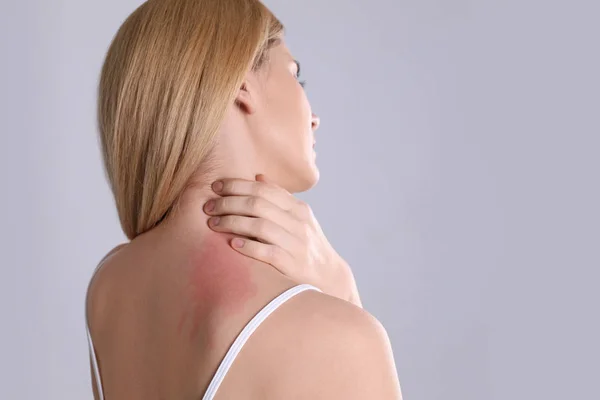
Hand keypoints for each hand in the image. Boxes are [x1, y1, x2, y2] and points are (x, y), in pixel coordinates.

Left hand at [203, 175, 361, 307]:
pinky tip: (232, 244)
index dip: (237, 185)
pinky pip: (268, 252)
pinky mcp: (292, 264)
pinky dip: (248, 246)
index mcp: (298, 208)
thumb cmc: (306, 245)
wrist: (329, 276)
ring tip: (213, 224)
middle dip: (229, 203)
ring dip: (232, 222)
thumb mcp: (298, 218)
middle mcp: (298, 223)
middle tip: (208, 206)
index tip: (215, 187)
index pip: (264, 189)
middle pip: (258, 204)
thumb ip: (279, 198)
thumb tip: (258, 176)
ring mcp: (296, 244)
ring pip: (260, 226)